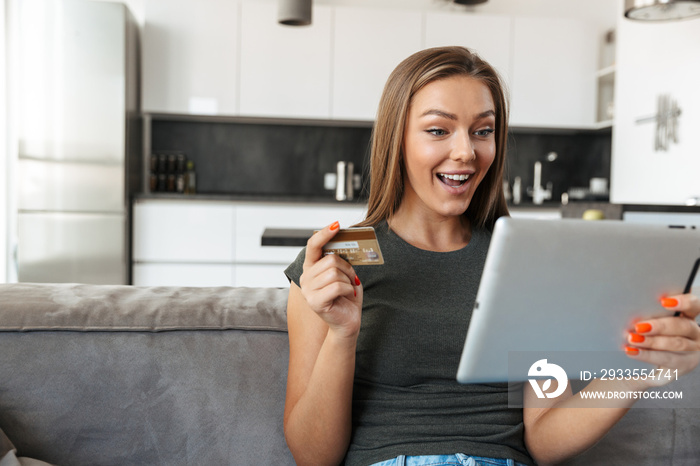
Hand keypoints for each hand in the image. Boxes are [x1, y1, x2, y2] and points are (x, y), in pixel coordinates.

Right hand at [299, 221, 362, 338]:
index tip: (336, 224)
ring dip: (348, 280)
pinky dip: (348, 289)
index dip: (324, 234)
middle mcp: (306, 278)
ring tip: (348, 288)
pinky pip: (337, 286)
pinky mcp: (315, 302)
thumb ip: (338, 260)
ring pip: (334, 273)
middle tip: (351, 278)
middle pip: (331, 260)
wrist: (347, 323)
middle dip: (347, 268)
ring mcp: (308, 290)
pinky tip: (347, 296)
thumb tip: (343, 244)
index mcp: (311, 268)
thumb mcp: (343, 274)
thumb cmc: (346, 297)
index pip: (313, 246)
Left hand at [626, 293, 699, 386]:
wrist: (669, 361)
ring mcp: (692, 351)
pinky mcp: (682, 366)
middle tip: (639, 327)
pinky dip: (647, 356)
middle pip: (682, 327)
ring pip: (677, 345)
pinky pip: (666, 361)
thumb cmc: (661, 333)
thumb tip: (634, 301)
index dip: (684, 303)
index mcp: (690, 317)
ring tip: (633, 339)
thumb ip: (654, 311)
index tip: (664, 301)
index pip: (694, 306)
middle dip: (660, 326)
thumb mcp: (662, 320)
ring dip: (652, 342)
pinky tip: (631, 352)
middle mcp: (695, 333)